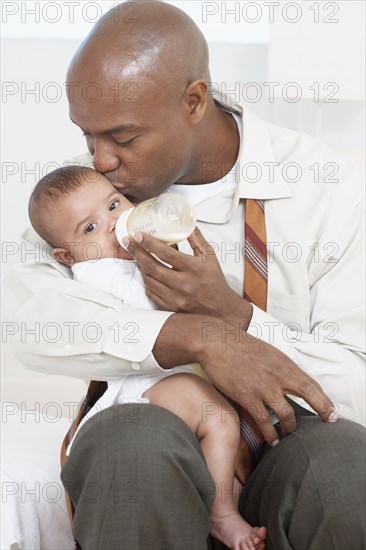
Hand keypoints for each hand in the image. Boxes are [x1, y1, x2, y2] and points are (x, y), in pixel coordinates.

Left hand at [123, 227, 252, 325]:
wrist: (219, 309)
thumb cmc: (214, 280)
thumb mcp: (209, 256)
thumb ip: (196, 239)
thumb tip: (185, 222)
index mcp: (193, 268)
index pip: (166, 253)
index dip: (149, 243)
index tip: (139, 234)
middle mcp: (183, 284)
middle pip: (152, 267)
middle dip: (137, 252)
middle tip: (128, 242)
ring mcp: (175, 298)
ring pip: (148, 280)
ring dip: (139, 266)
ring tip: (136, 255)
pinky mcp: (170, 307)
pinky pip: (151, 293)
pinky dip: (146, 281)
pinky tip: (144, 272)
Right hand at [153, 313, 337, 445]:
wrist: (217, 342)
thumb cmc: (239, 345)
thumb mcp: (267, 352)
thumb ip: (280, 368)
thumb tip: (289, 381)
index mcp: (284, 364)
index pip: (311, 384)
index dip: (325, 400)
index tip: (332, 412)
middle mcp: (278, 376)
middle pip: (309, 395)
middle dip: (322, 411)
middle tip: (327, 422)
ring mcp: (264, 387)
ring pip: (288, 415)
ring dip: (290, 429)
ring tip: (288, 435)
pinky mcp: (248, 396)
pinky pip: (264, 421)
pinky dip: (271, 434)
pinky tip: (272, 440)